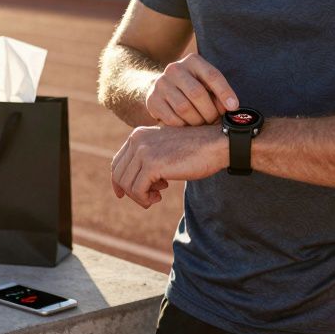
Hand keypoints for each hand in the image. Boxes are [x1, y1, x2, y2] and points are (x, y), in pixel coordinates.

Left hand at [110, 125, 225, 208]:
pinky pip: (137, 190)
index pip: (118, 162)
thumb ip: (148, 159)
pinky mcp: (152, 164)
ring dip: (139, 196)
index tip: (124, 194)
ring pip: (126, 183)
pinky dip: (145, 199)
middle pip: (119, 174)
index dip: (118, 181)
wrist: (216, 143)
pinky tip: (158, 198)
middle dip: (131, 191)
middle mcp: (137, 139)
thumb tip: (130, 185)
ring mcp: (144, 151)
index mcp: (138, 134)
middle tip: (149, 197)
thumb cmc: (195, 149)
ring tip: (156, 197)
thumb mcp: (165, 150)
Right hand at [146, 53, 238, 126]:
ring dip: (197, 121)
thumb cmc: (191, 87)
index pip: (212, 76)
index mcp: (193, 61)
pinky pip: (172, 118)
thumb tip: (231, 109)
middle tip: (214, 121)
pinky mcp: (152, 100)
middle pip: (197, 93)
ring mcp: (161, 84)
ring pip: (184, 108)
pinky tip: (188, 125)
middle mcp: (175, 69)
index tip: (233, 107)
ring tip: (202, 124)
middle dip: (210, 111)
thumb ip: (217, 93)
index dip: (225, 92)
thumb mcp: (205, 83)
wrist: (161, 88)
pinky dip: (183, 126)